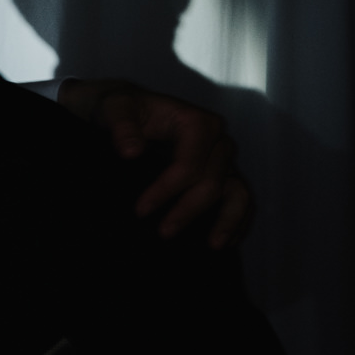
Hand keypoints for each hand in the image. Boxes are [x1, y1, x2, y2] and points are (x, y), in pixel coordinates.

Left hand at [57, 78, 253, 247]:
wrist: (127, 111)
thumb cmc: (121, 108)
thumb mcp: (113, 108)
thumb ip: (122, 126)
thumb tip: (131, 152)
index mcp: (196, 122)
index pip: (189, 163)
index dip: (167, 189)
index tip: (141, 210)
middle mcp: (218, 140)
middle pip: (212, 182)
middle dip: (188, 210)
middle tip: (162, 234)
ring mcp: (223, 159)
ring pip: (237, 192)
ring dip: (226, 221)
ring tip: (211, 246)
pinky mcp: (224, 174)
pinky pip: (241, 199)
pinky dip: (237, 221)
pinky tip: (225, 242)